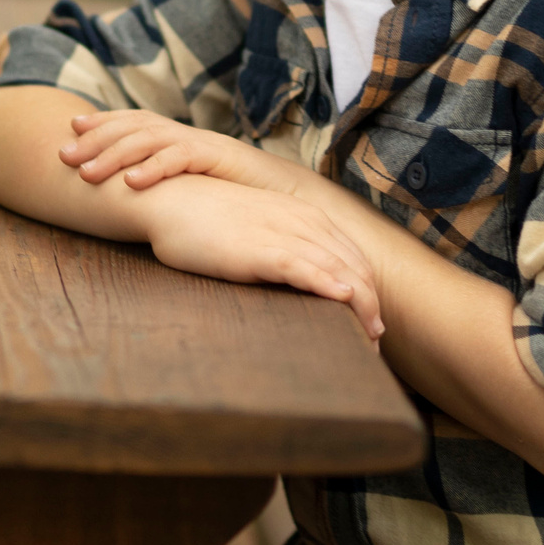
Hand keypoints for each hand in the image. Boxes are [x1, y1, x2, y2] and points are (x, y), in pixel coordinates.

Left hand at [61, 110, 303, 196]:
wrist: (288, 197)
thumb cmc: (237, 194)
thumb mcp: (192, 184)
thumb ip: (165, 179)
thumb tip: (128, 188)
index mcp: (178, 137)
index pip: (134, 120)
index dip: (103, 121)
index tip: (71, 126)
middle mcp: (186, 134)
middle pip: (133, 126)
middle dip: (96, 138)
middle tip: (64, 154)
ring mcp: (202, 143)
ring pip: (150, 139)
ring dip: (114, 154)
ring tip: (86, 172)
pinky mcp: (219, 157)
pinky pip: (181, 158)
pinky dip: (155, 168)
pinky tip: (132, 181)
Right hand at [133, 175, 384, 338]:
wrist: (169, 201)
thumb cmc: (207, 219)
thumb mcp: (257, 226)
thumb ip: (282, 244)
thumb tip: (298, 276)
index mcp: (305, 216)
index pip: (353, 257)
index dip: (368, 292)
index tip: (369, 324)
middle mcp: (302, 222)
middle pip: (355, 267)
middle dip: (370, 306)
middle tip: (374, 343)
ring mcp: (281, 234)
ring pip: (338, 270)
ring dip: (359, 307)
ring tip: (369, 340)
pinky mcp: (259, 249)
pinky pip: (303, 268)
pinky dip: (328, 284)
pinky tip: (343, 300)